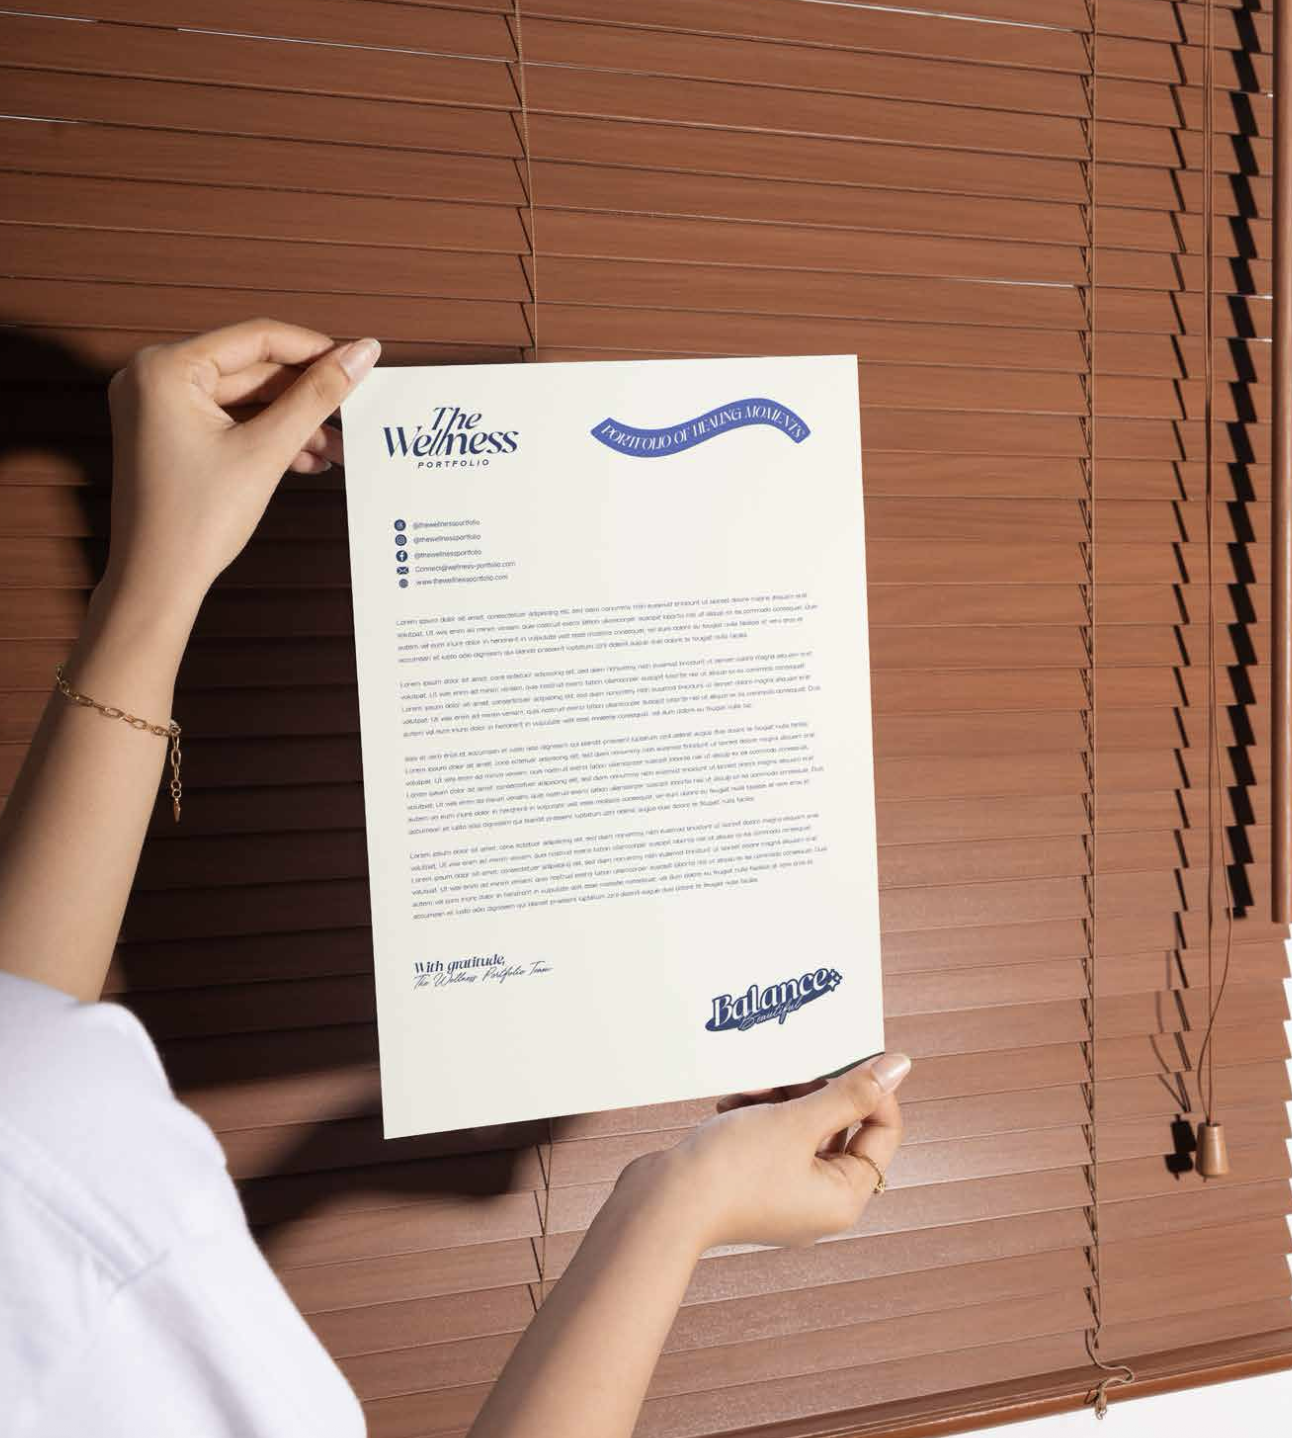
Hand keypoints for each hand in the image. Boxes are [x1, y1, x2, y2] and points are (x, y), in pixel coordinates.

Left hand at [102, 318, 379, 612]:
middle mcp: (155, 378)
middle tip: (354, 407)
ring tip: (337, 446)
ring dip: (293, 421)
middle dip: (306, 396)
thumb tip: (362, 353)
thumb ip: (317, 395)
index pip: (256, 338)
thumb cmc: (194, 521)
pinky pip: (231, 422)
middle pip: (252, 369)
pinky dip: (268, 437)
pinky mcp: (171, 436)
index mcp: (165, 368)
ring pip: (246, 400)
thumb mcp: (267, 450)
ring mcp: (160, 408)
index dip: (314, 348)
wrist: (158, 582)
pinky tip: (307, 458)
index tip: (358, 359)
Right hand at [627, 1052, 909, 1250]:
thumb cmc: (733, 1169)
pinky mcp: (754, 1184)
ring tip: (753, 1090)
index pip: (882, 1130)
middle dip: (812, 1091)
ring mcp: (786, 1195)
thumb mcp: (798, 1121)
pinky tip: (733, 1105)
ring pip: (802, 1126)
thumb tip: (900, 1066)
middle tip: (787, 1073)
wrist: (663, 1203)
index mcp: (844, 1197)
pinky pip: (772, 1137)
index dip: (869, 1088)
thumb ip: (851, 1092)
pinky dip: (758, 1115)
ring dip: (781, 1099)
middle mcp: (821, 1202)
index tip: (841, 1055)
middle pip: (839, 1126)